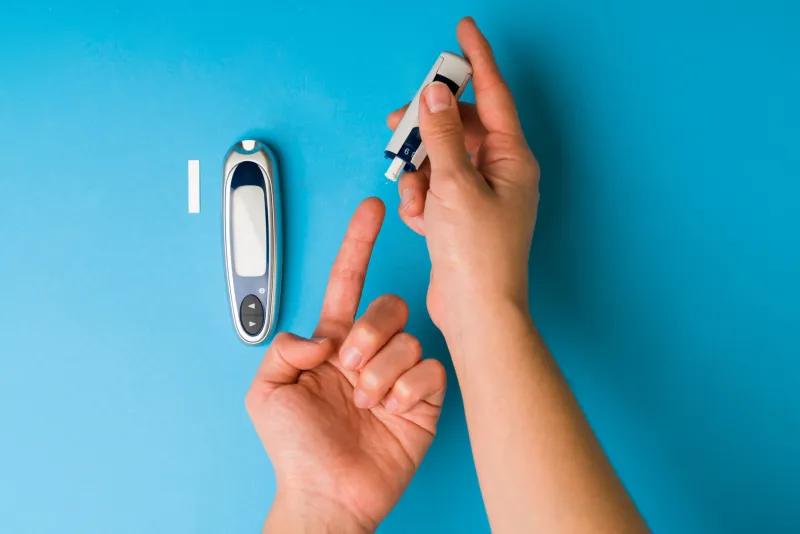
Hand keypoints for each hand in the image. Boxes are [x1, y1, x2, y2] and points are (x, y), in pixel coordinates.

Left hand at [246, 198, 446, 532]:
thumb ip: (284, 347)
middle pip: (388, 305)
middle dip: (370, 332)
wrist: (327, 494)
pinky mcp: (424, 398)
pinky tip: (392, 408)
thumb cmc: (295, 450)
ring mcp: (398, 374)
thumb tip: (322, 335)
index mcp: (334, 344)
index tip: (371, 209)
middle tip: (350, 368)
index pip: (349, 282)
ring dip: (383, 370)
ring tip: (367, 400)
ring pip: (409, 337)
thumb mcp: (265, 391)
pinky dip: (409, 387)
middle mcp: (369, 352)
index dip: (358, 244)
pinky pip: (430, 368)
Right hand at [387, 17, 539, 336]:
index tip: (464, 29)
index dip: (476, 60)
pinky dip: (421, 201)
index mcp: (511, 158)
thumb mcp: (454, 186)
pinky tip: (423, 222)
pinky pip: (433, 189)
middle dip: (426, 130)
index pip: (493, 95)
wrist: (475, 311)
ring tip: (419, 201)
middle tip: (399, 125)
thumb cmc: (478, 255)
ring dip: (419, 175)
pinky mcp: (460, 215)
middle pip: (458, 127)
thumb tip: (437, 97)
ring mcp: (480, 195)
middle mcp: (499, 172)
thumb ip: (442, 137)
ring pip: (439, 159)